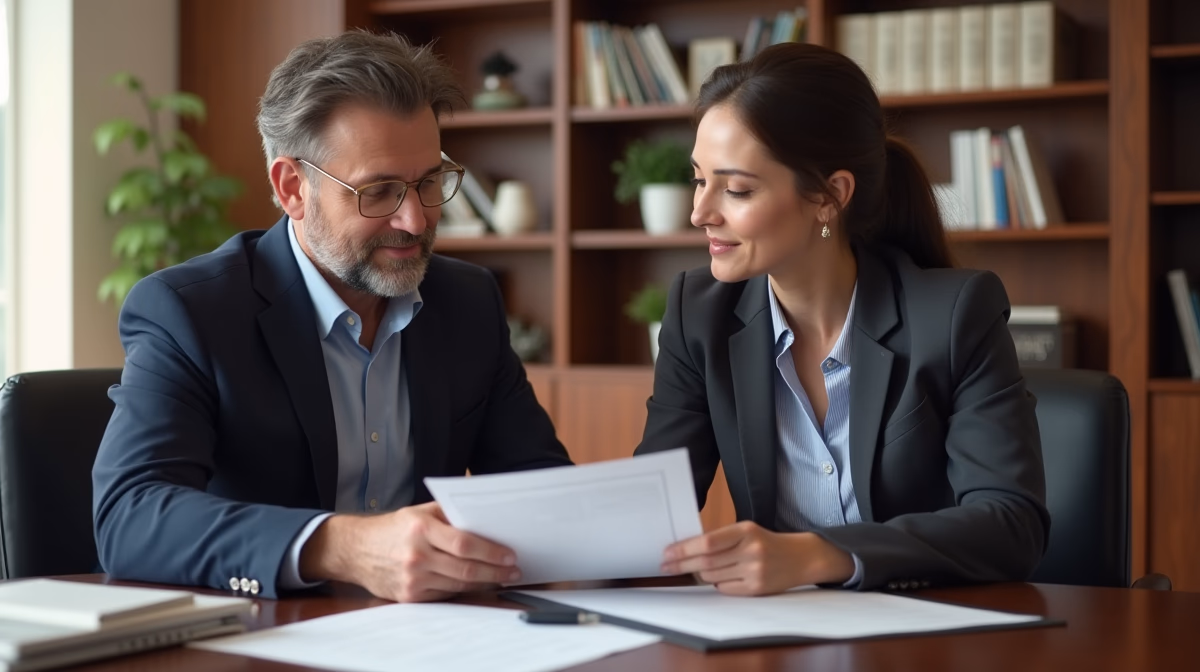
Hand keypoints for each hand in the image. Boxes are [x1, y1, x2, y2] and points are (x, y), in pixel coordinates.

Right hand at [300, 502, 519, 601]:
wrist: (356, 550)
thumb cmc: (394, 528)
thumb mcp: (419, 512)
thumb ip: (450, 514)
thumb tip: (486, 519)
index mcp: (421, 529)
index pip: (464, 544)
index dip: (491, 552)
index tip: (510, 555)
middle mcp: (416, 556)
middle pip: (465, 569)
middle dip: (496, 571)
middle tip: (514, 570)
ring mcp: (412, 579)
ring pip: (458, 585)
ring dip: (485, 583)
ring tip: (503, 577)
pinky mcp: (409, 596)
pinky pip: (445, 595)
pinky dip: (464, 590)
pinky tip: (478, 584)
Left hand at [661, 521, 854, 595]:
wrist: (801, 557)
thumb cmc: (766, 542)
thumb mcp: (747, 531)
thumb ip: (721, 539)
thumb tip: (687, 550)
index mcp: (746, 531)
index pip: (708, 542)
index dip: (684, 549)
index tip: (668, 552)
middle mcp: (751, 551)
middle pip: (706, 561)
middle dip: (682, 564)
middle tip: (665, 565)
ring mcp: (754, 571)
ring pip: (713, 577)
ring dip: (700, 574)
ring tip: (698, 569)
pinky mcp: (757, 588)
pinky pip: (725, 589)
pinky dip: (717, 584)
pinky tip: (721, 577)